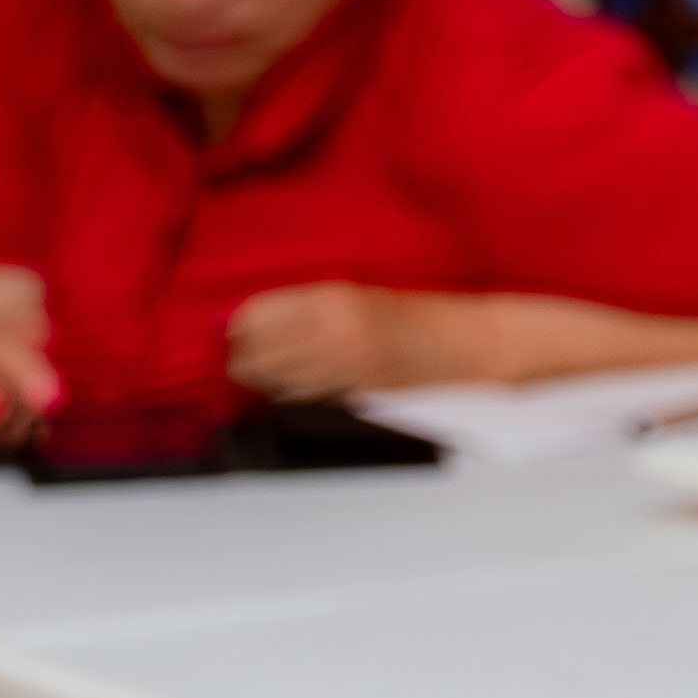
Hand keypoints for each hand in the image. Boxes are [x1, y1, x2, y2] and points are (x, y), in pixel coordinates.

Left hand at [220, 284, 442, 402]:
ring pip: (271, 388)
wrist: (460, 346)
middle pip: (252, 360)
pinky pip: (299, 404)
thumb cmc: (410, 316)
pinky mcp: (350, 402)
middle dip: (243, 358)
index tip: (236, 329)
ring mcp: (342, 374)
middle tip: (247, 354)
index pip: (254, 317)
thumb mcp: (351, 293)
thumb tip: (242, 323)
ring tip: (273, 371)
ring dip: (264, 381)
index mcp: (331, 301)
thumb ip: (299, 306)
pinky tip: (299, 386)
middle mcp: (332, 338)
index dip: (237, 326)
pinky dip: (289, 397)